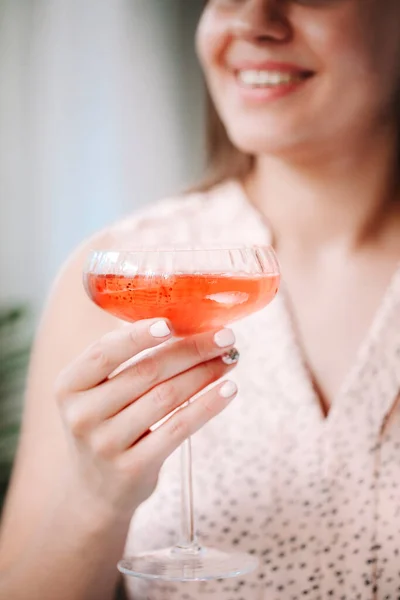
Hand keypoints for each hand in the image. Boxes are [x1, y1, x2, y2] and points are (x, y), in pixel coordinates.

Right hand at [55, 319, 237, 519]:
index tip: (172, 323)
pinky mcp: (133, 468)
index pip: (104, 352)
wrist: (97, 489)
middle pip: (145, 372)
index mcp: (69, 386)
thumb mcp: (97, 392)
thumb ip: (124, 360)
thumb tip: (181, 321)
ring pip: (166, 397)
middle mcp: (82, 415)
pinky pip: (179, 428)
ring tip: (230, 359)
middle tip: (224, 337)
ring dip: (205, 374)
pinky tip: (228, 390)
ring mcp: (106, 444)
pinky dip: (208, 406)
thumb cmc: (106, 423)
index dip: (137, 335)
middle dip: (191, 350)